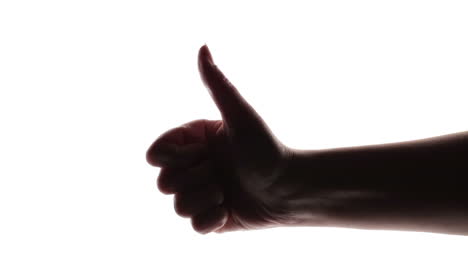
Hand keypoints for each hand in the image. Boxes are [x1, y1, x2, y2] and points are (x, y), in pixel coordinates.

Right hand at [146, 45, 292, 233]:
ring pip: (178, 206)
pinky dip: (213, 220)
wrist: (291, 189)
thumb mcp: (239, 116)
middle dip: (196, 179)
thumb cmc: (267, 149)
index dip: (175, 157)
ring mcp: (200, 193)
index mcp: (195, 144)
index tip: (202, 152)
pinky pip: (193, 226)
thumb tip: (203, 47)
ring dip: (207, 198)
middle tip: (221, 173)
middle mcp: (194, 168)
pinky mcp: (210, 218)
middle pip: (164, 183)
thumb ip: (217, 84)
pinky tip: (230, 209)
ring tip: (228, 191)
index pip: (157, 154)